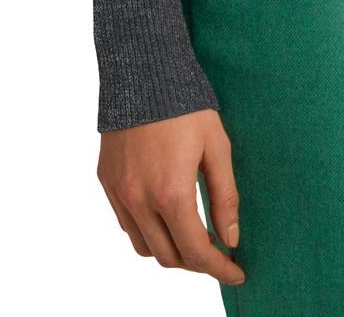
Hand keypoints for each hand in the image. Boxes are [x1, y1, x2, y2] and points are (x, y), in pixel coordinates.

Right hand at [97, 108, 245, 286]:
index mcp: (171, 193)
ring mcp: (119, 193)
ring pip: (144, 247)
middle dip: (196, 262)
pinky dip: (147, 230)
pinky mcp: (106, 182)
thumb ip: (225, 195)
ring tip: (191, 234)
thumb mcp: (217, 145)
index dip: (219, 268)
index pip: (196, 251)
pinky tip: (164, 214)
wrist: (142, 69)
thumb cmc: (185, 104)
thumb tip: (231, 238)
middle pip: (168, 257)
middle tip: (218, 252)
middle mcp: (139, 200)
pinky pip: (126, 224)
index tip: (237, 273)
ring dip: (169, 249)